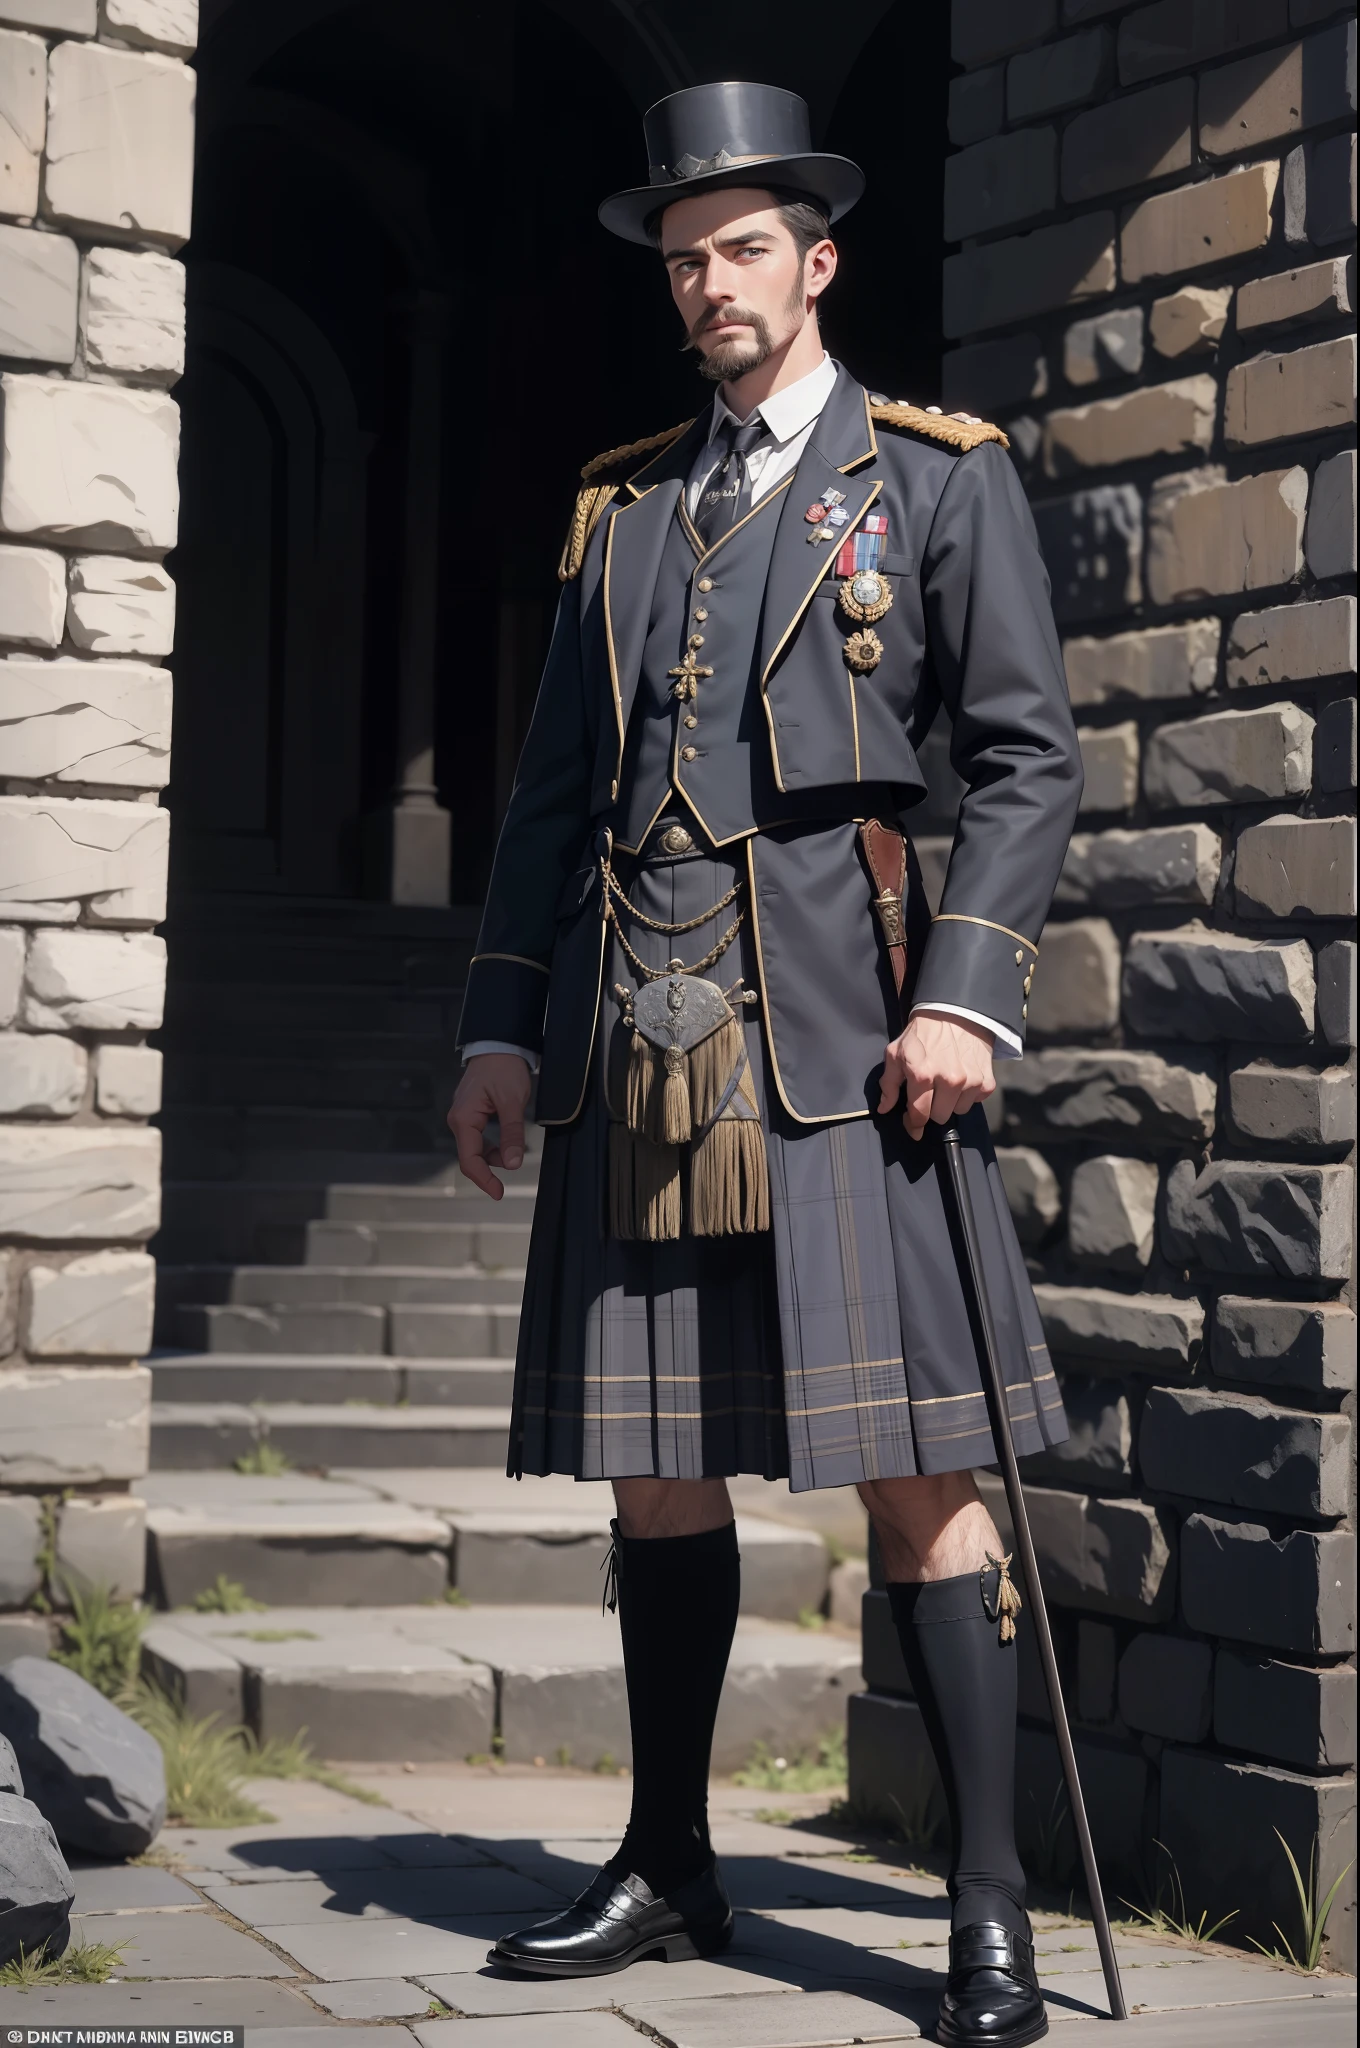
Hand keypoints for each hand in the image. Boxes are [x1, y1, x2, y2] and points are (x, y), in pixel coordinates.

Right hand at [448, 1053, 532, 1199]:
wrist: (498, 1043)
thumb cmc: (503, 1068)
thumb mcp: (512, 1102)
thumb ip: (512, 1135)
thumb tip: (512, 1164)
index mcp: (463, 1119)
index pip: (469, 1159)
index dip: (483, 1179)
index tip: (498, 1193)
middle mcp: (458, 1120)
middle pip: (470, 1156)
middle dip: (488, 1170)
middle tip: (505, 1183)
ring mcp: (463, 1116)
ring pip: (475, 1147)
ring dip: (493, 1156)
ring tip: (513, 1152)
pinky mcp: (471, 1112)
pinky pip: (478, 1137)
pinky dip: (492, 1145)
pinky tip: (506, 1143)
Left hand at [878, 1012, 995, 1141]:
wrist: (956, 1012)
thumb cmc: (922, 1034)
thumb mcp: (897, 1053)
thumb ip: (889, 1083)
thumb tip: (884, 1108)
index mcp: (923, 1075)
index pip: (919, 1115)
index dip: (913, 1123)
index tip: (913, 1124)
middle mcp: (949, 1081)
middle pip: (939, 1117)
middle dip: (932, 1108)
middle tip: (931, 1091)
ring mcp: (971, 1081)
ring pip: (959, 1111)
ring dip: (952, 1101)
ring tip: (947, 1082)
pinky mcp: (987, 1080)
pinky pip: (976, 1101)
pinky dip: (969, 1094)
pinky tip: (963, 1078)